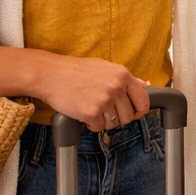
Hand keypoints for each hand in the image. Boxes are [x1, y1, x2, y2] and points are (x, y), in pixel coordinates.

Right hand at [30, 53, 150, 129]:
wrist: (50, 74)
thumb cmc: (75, 70)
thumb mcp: (105, 67)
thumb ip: (127, 78)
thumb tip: (145, 84)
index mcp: (122, 75)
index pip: (143, 101)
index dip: (139, 111)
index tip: (132, 113)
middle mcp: (116, 87)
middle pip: (129, 116)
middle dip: (118, 118)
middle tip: (104, 111)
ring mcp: (104, 100)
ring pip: (114, 124)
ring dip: (103, 121)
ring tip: (92, 109)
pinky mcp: (90, 112)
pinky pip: (98, 128)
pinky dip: (91, 125)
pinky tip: (84, 115)